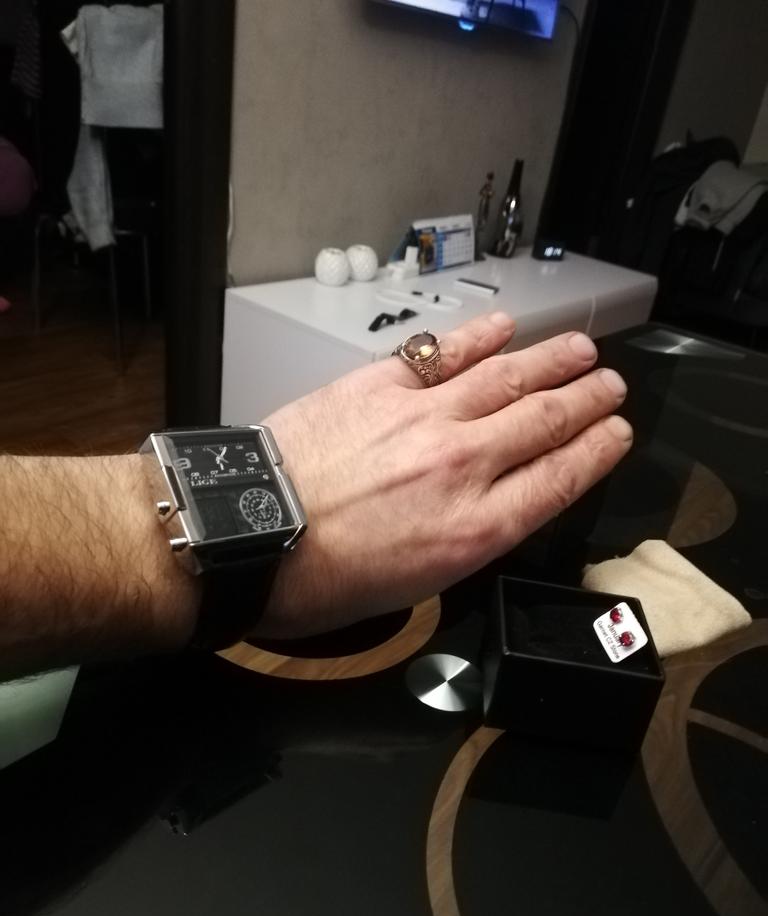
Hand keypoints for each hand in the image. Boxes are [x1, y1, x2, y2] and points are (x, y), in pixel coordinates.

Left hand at [260, 312, 631, 637]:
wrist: (252, 538)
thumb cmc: (321, 579)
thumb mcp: (414, 586)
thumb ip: (464, 539)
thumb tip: (487, 506)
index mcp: (475, 531)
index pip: (561, 479)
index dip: (598, 450)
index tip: (617, 433)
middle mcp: (463, 468)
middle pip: (546, 422)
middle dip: (589, 402)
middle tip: (611, 387)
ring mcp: (424, 420)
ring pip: (508, 379)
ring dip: (552, 361)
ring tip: (582, 350)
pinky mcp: (381, 386)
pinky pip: (443, 353)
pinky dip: (480, 338)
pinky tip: (506, 329)